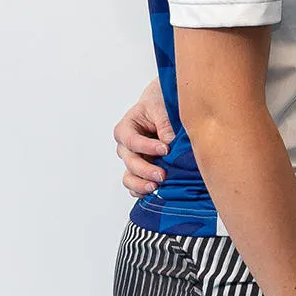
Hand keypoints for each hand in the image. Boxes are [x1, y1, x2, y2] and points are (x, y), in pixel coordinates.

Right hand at [114, 78, 172, 196]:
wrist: (161, 106)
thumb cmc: (158, 103)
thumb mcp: (161, 107)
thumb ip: (164, 124)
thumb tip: (169, 143)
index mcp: (126, 128)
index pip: (132, 141)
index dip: (147, 147)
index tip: (165, 149)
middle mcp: (126, 147)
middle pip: (130, 162)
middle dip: (146, 170)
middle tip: (162, 174)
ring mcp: (132, 159)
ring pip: (129, 177)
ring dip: (141, 184)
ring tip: (156, 186)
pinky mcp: (140, 169)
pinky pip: (135, 184)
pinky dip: (142, 190)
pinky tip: (153, 192)